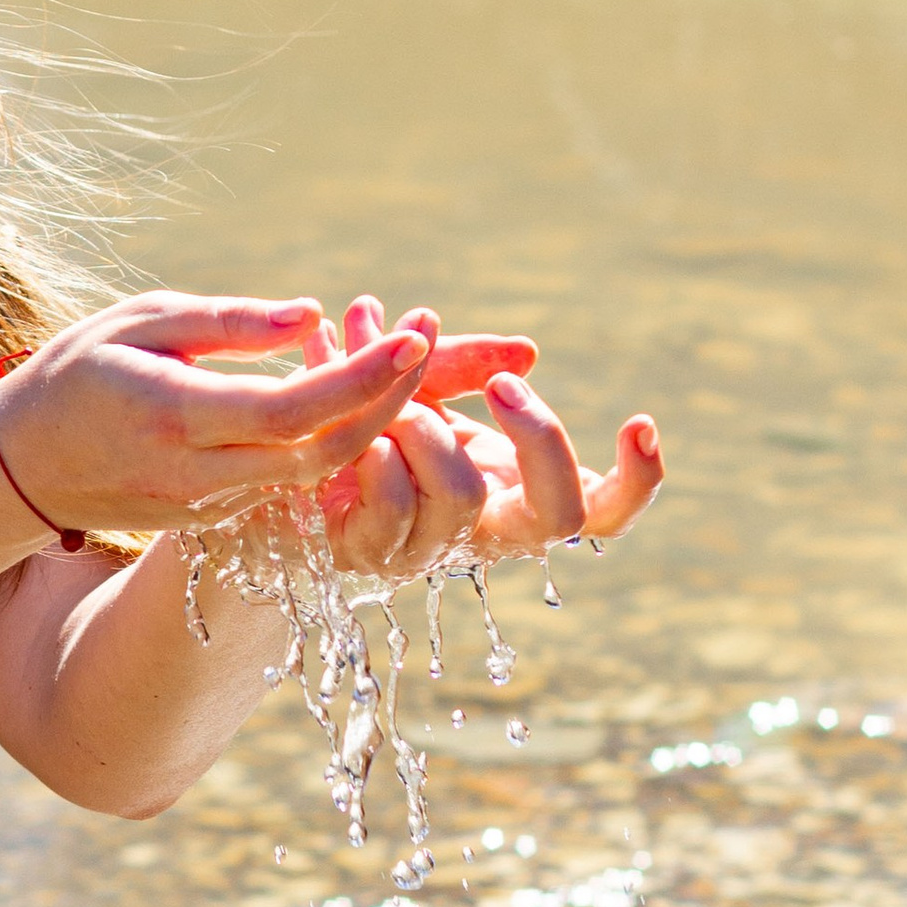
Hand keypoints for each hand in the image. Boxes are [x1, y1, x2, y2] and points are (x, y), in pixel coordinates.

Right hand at [0, 295, 439, 538]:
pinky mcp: (218, 521)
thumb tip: (312, 315)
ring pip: (316, 477)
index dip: (361, 380)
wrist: (23, 467)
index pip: (291, 409)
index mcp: (174, 417)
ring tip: (408, 361)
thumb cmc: (79, 373)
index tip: (413, 337)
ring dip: (372, 424)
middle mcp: (197, 475)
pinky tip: (363, 398)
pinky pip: (292, 485)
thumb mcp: (142, 321)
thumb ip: (229, 323)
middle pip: (322, 455)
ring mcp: (209, 508)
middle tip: (428, 344)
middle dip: (390, 403)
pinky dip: (335, 444)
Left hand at [315, 298, 664, 580]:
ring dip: (428, 427)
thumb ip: (468, 362)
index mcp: (512, 491)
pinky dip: (380, 456)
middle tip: (505, 384)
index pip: (605, 512)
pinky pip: (392, 505)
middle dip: (538, 437)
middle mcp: (483, 531)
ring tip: (389, 397)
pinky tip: (364, 433)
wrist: (266, 456)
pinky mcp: (368, 551)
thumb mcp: (424, 380)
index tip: (639, 421)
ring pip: (464, 496)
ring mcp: (429, 548)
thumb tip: (528, 354)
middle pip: (558, 517)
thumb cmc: (359, 418)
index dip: (638, 481)